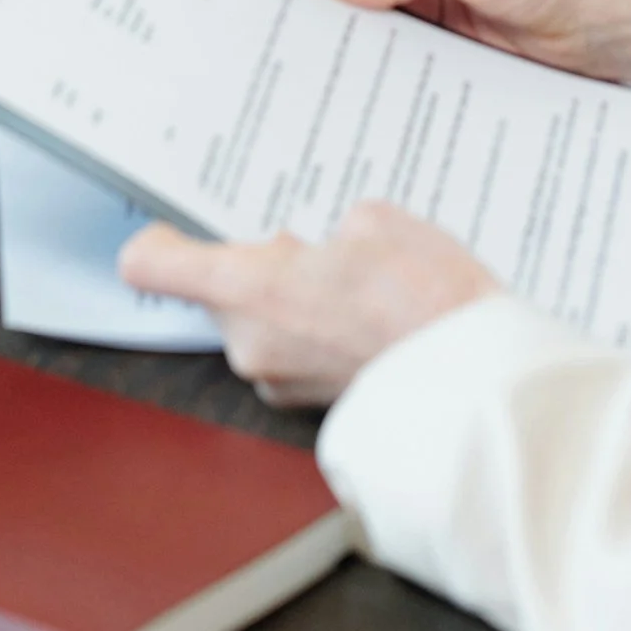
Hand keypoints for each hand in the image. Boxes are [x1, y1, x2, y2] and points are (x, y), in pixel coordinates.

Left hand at [119, 201, 495, 407]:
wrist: (476, 383)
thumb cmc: (425, 300)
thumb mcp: (376, 222)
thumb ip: (331, 231)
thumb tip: (330, 248)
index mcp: (248, 288)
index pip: (154, 267)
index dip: (159, 242)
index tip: (172, 229)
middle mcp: (249, 345)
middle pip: (222, 293)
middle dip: (263, 267)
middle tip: (317, 248)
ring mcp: (279, 384)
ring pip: (262, 326)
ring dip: (295, 304)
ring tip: (360, 288)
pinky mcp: (310, 408)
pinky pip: (295, 357)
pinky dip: (320, 337)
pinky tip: (370, 322)